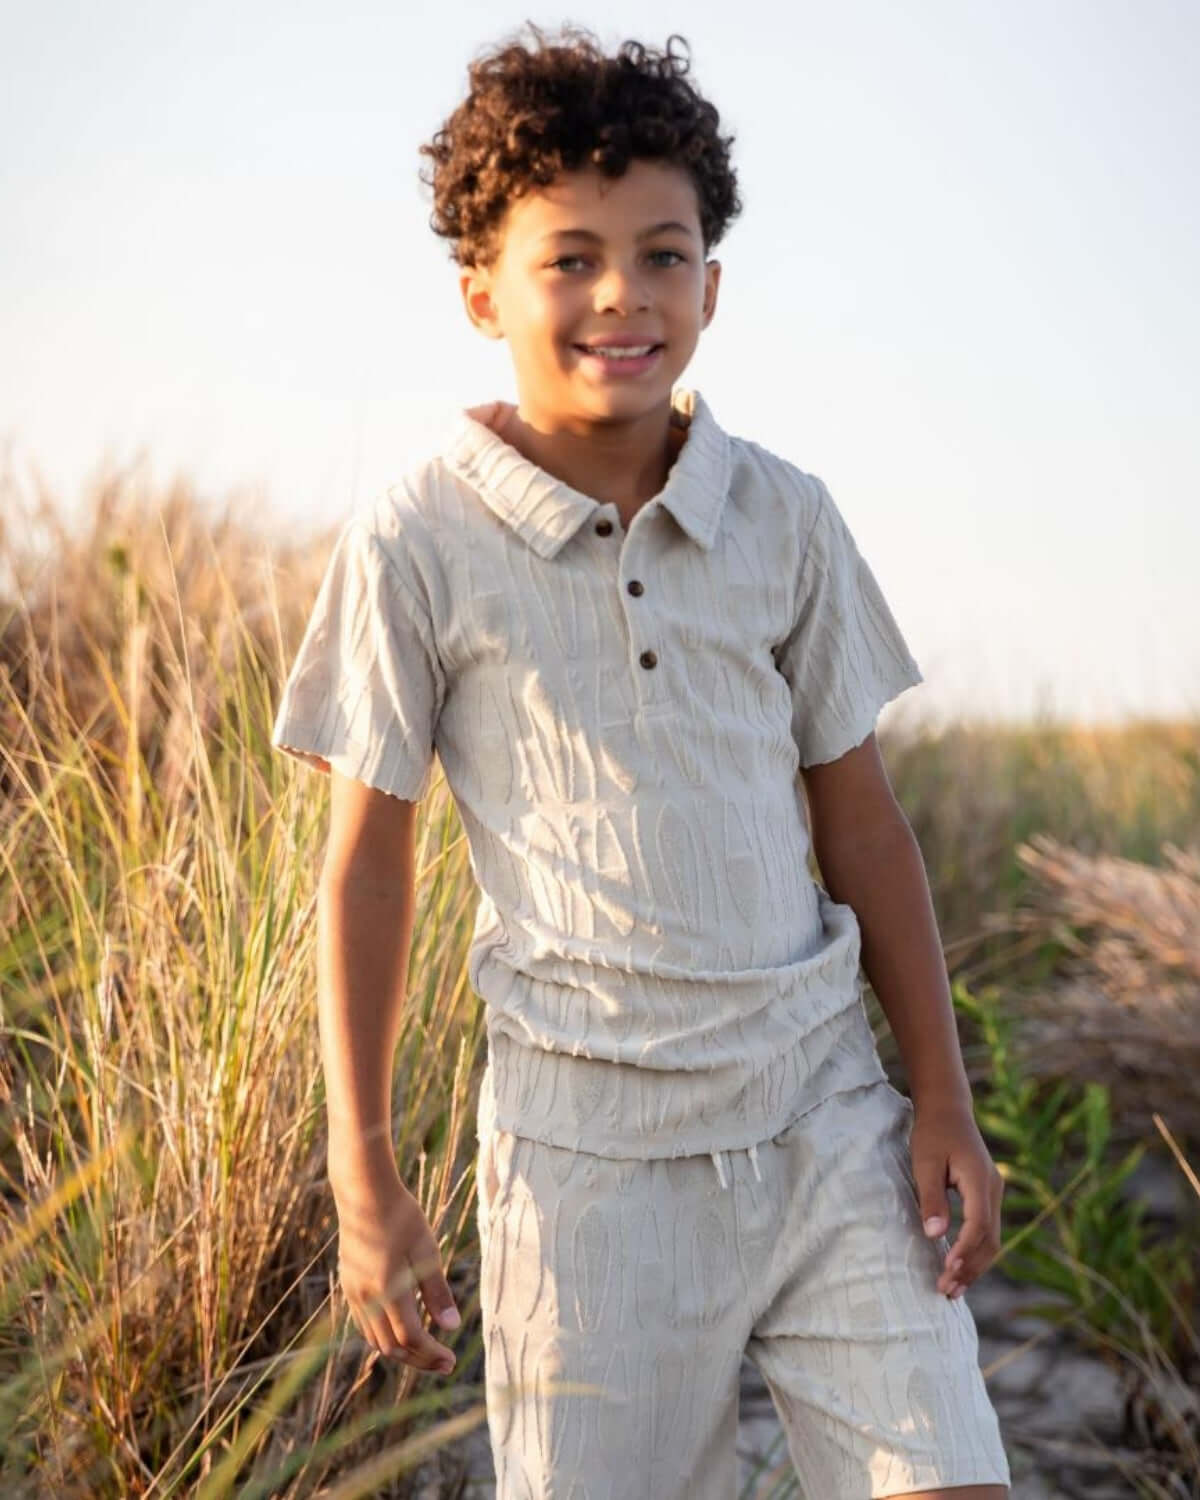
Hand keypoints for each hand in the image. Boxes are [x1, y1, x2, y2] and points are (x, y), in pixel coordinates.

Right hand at [330, 1158, 461, 1373]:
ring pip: (375, 1340)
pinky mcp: (348, 1285)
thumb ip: (437, 1291)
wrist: (364, 1192)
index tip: (452, 1361)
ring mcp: (353, 1292)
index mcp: (388, 1289)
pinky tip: (401, 1330)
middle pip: (391, 1347)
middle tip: (444, 1362)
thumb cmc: (401, 1216)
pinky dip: (384, 1336)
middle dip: (419, 1359)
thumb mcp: (427, 1250)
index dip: (432, 1354)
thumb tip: (451, 1327)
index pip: (411, 1338)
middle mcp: (366, 1297)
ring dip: (401, 1351)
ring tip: (427, 1350)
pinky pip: (364, 1324)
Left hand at [908, 1097, 1003, 1299]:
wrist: (947, 1109)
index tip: (947, 1270)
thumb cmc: (933, 1133)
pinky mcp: (987, 1196)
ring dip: (975, 1266)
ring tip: (953, 1289)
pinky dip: (975, 1252)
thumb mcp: (925, 1162)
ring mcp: (994, 1193)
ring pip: (992, 1239)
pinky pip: (987, 1231)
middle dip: (970, 1268)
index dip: (965, 1249)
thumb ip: (931, 1198)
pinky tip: (959, 1268)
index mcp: (979, 1178)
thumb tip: (935, 1235)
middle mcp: (994, 1189)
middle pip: (990, 1239)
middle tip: (947, 1291)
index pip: (978, 1223)